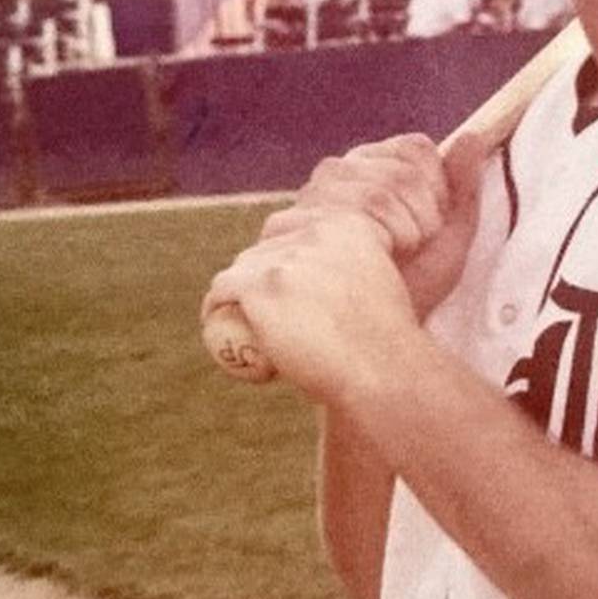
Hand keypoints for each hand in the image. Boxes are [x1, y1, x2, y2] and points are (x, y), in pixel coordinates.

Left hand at [201, 205, 415, 406]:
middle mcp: (316, 231)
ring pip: (242, 268)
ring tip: (243, 326)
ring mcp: (286, 257)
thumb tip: (321, 285)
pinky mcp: (260, 285)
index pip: (295, 225)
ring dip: (239, 293)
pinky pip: (222, 291)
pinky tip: (212, 323)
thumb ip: (348, 274)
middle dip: (256, 271)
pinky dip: (214, 308)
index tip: (276, 279)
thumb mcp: (376, 291)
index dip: (278, 249)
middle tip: (257, 307)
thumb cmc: (385, 350)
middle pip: (265, 245)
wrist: (381, 373)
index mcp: (348, 225)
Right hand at [258, 131, 485, 322]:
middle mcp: (326, 180)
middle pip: (396, 172)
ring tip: (391, 263)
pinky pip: (334, 224)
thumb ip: (461, 190)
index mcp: (363, 168)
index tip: (433, 227)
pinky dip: (367, 248)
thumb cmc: (408, 292)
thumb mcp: (446, 243)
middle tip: (412, 251)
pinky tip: (366, 268)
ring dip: (400, 234)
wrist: (374, 347)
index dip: (438, 188)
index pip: (413, 149)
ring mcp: (300, 207)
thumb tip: (473, 136)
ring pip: (371, 194)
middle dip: (423, 216)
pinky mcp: (280, 238)